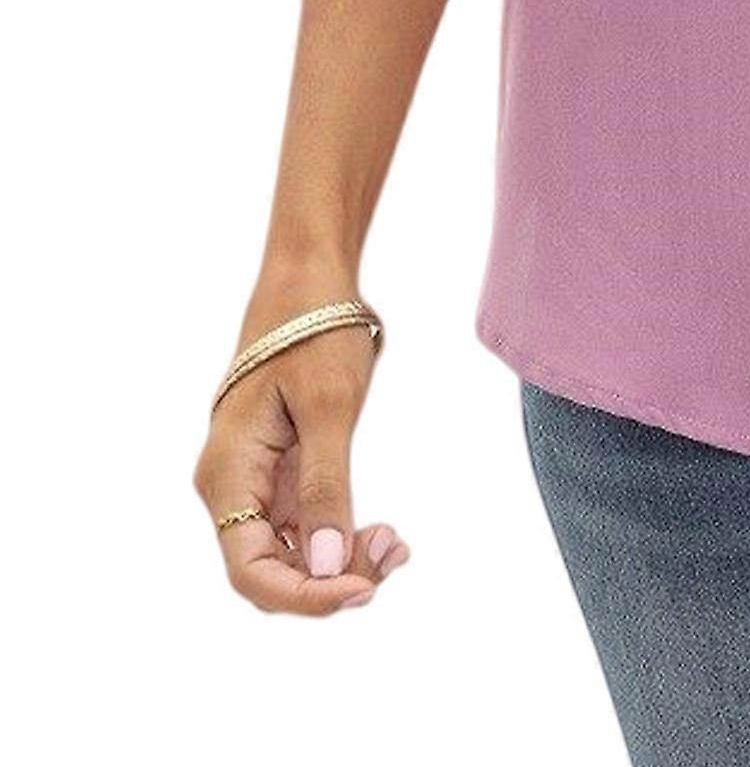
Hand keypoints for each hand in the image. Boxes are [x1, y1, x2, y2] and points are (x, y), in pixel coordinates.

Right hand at [193, 275, 408, 614]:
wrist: (311, 277)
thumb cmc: (314, 330)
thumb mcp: (328, 407)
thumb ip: (326, 488)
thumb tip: (327, 567)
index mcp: (228, 474)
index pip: (251, 571)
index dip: (304, 596)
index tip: (363, 590)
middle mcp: (233, 486)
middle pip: (272, 571)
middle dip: (331, 580)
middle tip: (395, 555)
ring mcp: (257, 480)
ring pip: (293, 552)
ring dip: (342, 562)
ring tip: (397, 544)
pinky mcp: (282, 469)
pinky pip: (307, 524)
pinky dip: (343, 534)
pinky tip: (383, 531)